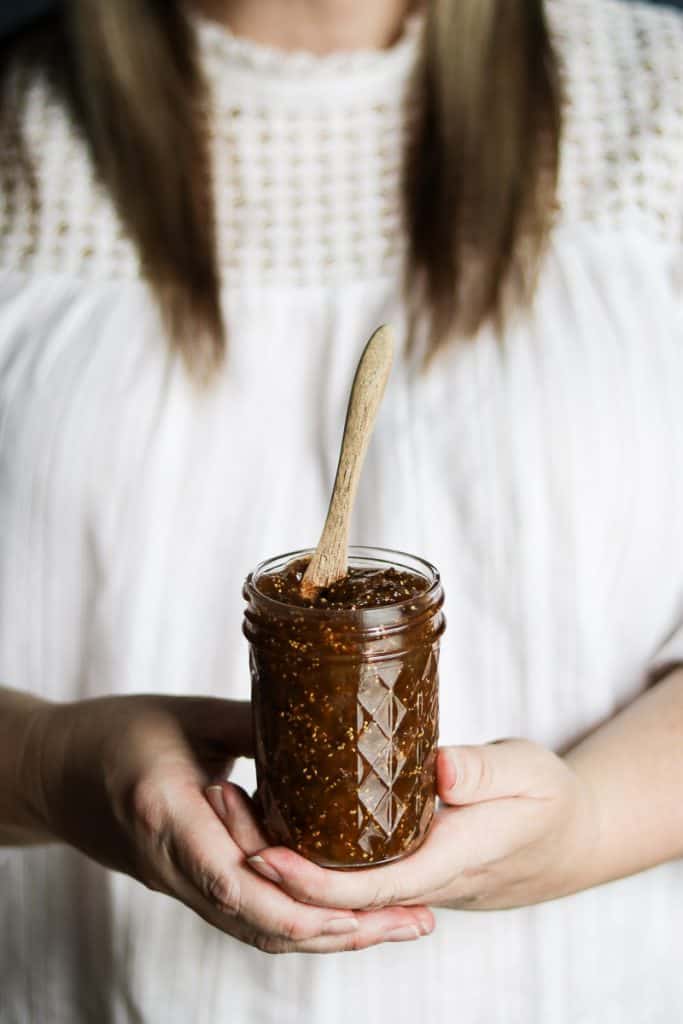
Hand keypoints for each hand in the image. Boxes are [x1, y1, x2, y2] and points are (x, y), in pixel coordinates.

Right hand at [29, 695, 431, 952]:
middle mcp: (173, 862)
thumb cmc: (115, 732)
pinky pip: (245, 917)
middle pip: (257, 922)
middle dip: (338, 931)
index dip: (297, 904)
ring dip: (327, 934)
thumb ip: (258, 725)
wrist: (55, 773)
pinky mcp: (186, 885)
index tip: (362, 910)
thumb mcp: (188, 715)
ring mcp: (177, 883)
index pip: (232, 879)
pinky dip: (297, 922)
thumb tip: (333, 729)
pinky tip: (342, 912)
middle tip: (412, 921)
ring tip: (397, 923)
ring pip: (256, 930)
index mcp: (166, 812)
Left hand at [245, 739, 599, 911]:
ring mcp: (407, 876)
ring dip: (275, 856)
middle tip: (222, 803)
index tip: (261, 854)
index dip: (309, 881)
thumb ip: (484, 773)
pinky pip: (344, 870)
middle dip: (270, 865)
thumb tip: (440, 770)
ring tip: (230, 799)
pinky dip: (301, 850)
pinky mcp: (401, 862)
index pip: (366, 890)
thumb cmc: (547, 802)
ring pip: (331, 885)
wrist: (565, 840)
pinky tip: (272, 813)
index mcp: (446, 862)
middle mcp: (417, 881)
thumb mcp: (527, 774)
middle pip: (332, 895)